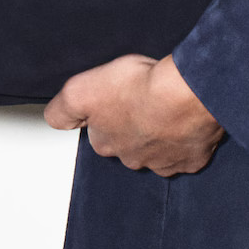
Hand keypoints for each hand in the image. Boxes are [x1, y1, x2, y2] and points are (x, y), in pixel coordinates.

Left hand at [43, 53, 224, 176]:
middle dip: (133, 128)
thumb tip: (55, 118)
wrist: (189, 93)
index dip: (104, 115)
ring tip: (167, 109)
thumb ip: (62, 108)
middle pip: (129, 145)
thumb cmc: (141, 87)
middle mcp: (134, 159)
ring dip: (161, 135)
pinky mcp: (193, 158)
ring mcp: (166, 162)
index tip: (112, 103)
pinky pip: (189, 152)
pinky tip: (188, 122)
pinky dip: (188, 140)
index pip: (98, 135)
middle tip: (142, 102)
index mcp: (107, 144)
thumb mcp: (82, 88)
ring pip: (159, 151)